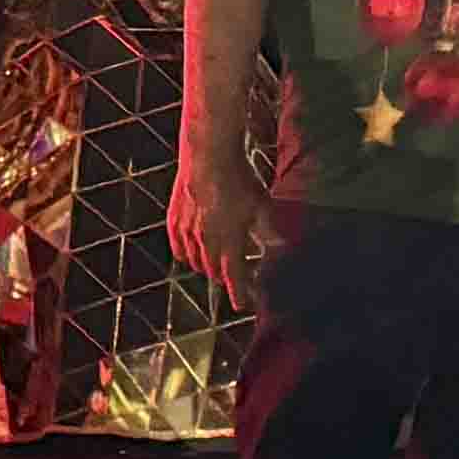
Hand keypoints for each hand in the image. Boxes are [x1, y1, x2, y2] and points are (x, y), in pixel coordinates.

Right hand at [170, 127, 273, 301]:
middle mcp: (205, 240)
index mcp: (229, 240)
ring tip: (216, 267)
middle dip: (226, 279)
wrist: (208, 153)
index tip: (243, 305)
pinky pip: (178, 246)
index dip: (240, 293)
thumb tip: (284, 246)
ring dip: (206, 268)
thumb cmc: (239, 178)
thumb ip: (269, 229)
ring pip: (195, 261)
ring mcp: (187, 230)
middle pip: (214, 271)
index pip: (235, 276)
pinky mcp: (174, 218)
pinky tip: (189, 256)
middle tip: (236, 279)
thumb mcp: (261, 204)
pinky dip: (185, 255)